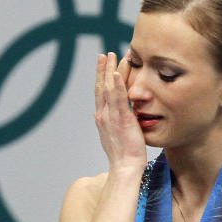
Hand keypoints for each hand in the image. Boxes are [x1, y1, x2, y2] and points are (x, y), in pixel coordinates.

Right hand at [94, 52, 145, 170]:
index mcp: (102, 118)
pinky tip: (117, 73)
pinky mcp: (121, 119)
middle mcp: (103, 115)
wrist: (125, 167)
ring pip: (109, 89)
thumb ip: (106, 122)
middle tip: (105, 54)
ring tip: (112, 56)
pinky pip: (118, 99)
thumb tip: (97, 115)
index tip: (103, 63)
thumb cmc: (123, 154)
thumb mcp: (111, 135)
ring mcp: (111, 116)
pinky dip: (116, 85)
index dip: (100, 77)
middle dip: (103, 69)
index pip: (100, 93)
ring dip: (110, 70)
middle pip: (101, 87)